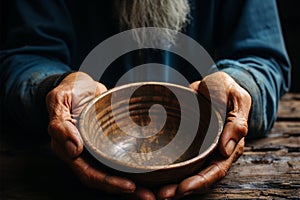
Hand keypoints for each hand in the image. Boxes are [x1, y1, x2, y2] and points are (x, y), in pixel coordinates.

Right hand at [46, 71, 156, 198]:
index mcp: (69, 148)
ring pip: (115, 172)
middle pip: (104, 178)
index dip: (108, 183)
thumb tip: (74, 149)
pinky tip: (151, 171)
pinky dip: (135, 167)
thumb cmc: (70, 89)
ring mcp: (99, 149)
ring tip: (154, 191)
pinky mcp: (110, 142)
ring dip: (134, 183)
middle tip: (149, 196)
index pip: (88, 173)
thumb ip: (61, 124)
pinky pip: (122, 158)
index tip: (129, 186)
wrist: (83, 83)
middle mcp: (85, 153)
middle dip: (125, 190)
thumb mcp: (60, 100)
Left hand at [157, 72, 251, 198]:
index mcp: (231, 145)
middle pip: (200, 177)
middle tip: (163, 196)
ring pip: (188, 172)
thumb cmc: (227, 89)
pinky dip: (168, 169)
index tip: (183, 189)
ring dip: (173, 184)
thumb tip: (227, 149)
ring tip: (155, 193)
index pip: (216, 170)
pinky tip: (154, 176)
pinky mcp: (188, 143)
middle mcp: (215, 151)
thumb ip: (236, 123)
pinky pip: (179, 158)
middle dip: (183, 189)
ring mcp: (200, 148)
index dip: (201, 182)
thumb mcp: (236, 99)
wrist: (213, 83)